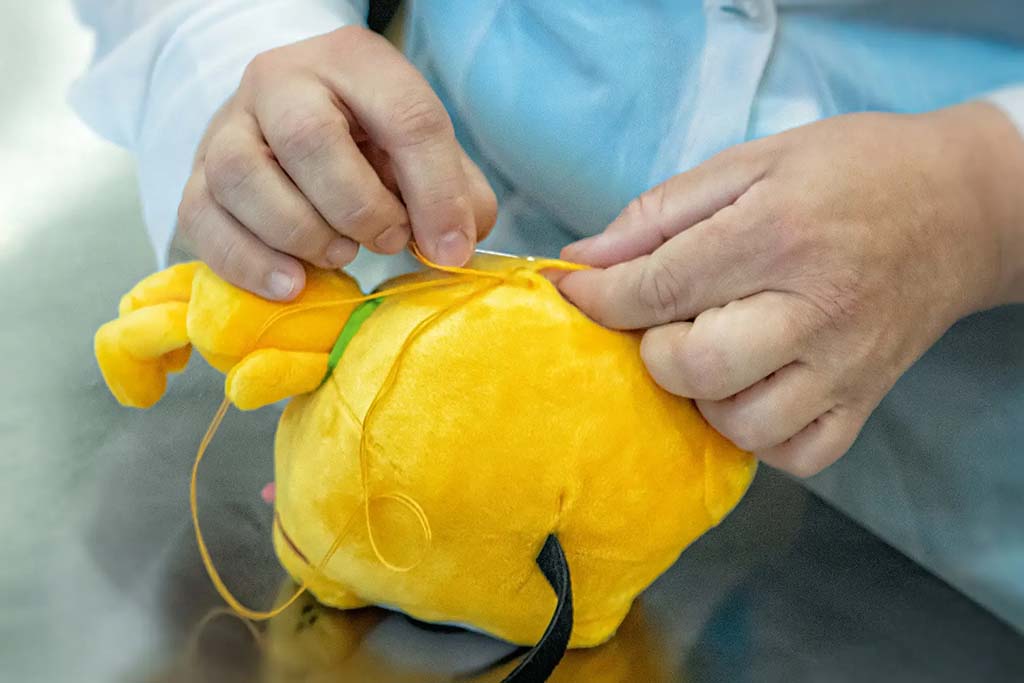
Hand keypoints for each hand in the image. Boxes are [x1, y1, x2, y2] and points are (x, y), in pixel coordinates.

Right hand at [176, 26, 496, 299]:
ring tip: (339, 256)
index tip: (450, 248)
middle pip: (308, 138)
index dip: (436, 192)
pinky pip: (201, 217)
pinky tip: (290, 284)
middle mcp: (282, 79)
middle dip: (358, 208)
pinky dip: (247, 261)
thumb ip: (455, 194)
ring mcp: (229, 124)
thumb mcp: (424, 153)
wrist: (293, 120)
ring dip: (300, 233)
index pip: (405, 117)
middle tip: (388, 241)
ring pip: (242, 175)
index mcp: (356, 63)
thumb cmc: (370, 143)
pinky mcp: (196, 173)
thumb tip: (453, 248)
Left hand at [559, 103, 1023, 475]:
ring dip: (702, 397)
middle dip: (654, 350)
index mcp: (779, 234)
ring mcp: (845, 365)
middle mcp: (815, 309)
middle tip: (665, 323)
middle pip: (695, 366)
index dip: (599, 297)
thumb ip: (661, 212)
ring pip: (740, 423)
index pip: (660, 288)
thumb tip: (582, 260)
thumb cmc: (850, 173)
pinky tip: (753, 390)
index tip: (574, 293)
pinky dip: (759, 434)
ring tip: (712, 354)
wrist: (962, 206)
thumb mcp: (752, 163)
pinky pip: (796, 455)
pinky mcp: (866, 401)